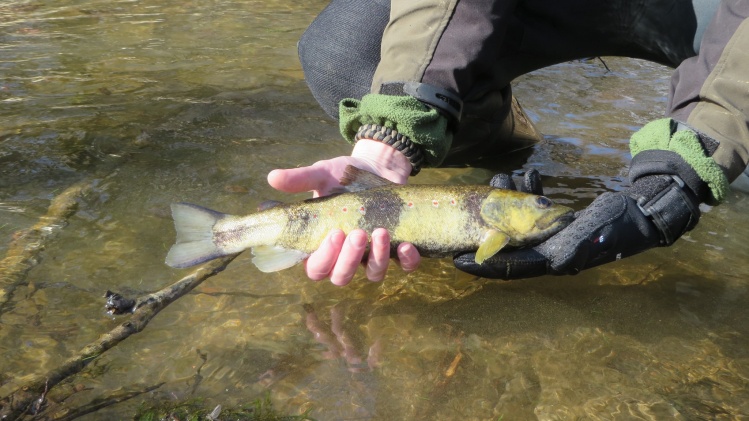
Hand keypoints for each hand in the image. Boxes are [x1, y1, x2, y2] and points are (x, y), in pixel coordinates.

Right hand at [267, 139, 420, 284]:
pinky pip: (404, 267)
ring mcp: (372, 255)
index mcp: (323, 244)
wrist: (377, 166)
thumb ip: (300, 180)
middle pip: (341, 277)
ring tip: (381, 231)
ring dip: (378, 258)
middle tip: (357, 233)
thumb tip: (272, 177)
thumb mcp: (322, 175)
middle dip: (348, 260)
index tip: (334, 234)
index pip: (315, 268)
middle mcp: (346, 255)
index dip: (323, 258)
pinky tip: (407, 245)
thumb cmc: (344, 176)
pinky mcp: (397, 250)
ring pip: (373, 274)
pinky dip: (407, 261)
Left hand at [454, 150, 706, 278]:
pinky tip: (528, 175)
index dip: (483, 265)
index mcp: (552, 260)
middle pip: (507, 242)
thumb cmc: (618, 227)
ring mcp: (552, 235)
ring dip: (508, 200)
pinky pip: (536, 208)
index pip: (510, 267)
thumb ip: (574, 249)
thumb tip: (552, 264)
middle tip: (476, 200)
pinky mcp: (559, 220)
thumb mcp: (595, 236)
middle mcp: (547, 251)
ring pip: (518, 221)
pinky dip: (530, 192)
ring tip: (501, 177)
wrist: (642, 214)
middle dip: (489, 222)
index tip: (457, 260)